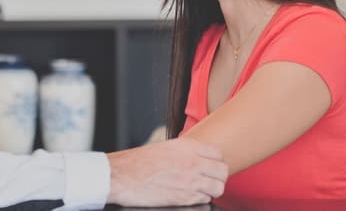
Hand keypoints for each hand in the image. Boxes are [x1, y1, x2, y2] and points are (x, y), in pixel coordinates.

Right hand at [106, 137, 226, 206]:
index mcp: (187, 147)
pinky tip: (190, 195)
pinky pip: (205, 199)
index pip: (218, 153)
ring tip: (202, 188)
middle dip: (218, 176)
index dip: (215, 161)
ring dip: (212, 189)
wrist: (122, 176)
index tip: (210, 165)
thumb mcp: (164, 147)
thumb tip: (196, 157)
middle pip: (223, 171)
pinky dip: (201, 198)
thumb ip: (184, 151)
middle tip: (209, 178)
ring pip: (218, 187)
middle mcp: (192, 163)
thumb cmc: (137, 162)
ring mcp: (190, 182)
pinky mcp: (185, 198)